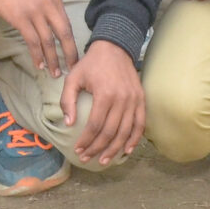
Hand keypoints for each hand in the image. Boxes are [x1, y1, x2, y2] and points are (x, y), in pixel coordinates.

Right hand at [0, 0, 77, 77]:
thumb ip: (49, 7)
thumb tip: (54, 27)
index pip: (67, 25)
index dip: (72, 43)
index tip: (74, 57)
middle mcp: (48, 5)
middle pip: (63, 34)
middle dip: (69, 54)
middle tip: (72, 69)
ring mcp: (34, 12)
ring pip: (48, 41)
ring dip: (52, 59)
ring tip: (54, 72)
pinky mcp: (20, 19)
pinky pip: (32, 41)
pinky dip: (37, 55)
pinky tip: (38, 64)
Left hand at [64, 39, 144, 165]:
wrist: (115, 47)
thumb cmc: (91, 64)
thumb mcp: (73, 77)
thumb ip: (67, 100)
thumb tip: (69, 124)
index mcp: (105, 94)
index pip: (95, 125)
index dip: (86, 141)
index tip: (78, 150)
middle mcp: (122, 99)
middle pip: (110, 132)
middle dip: (97, 148)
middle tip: (87, 158)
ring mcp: (134, 100)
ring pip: (125, 132)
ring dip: (115, 149)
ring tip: (104, 160)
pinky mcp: (141, 100)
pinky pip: (140, 124)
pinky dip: (134, 139)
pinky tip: (127, 150)